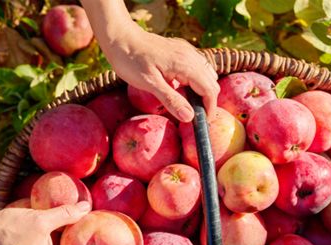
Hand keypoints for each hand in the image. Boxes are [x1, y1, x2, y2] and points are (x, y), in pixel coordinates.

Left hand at [100, 23, 219, 121]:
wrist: (119, 36)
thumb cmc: (130, 60)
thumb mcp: (149, 83)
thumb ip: (171, 100)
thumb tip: (189, 117)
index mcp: (186, 65)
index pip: (209, 89)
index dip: (209, 107)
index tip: (203, 121)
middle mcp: (191, 56)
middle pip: (211, 82)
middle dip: (208, 100)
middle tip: (195, 116)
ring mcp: (187, 51)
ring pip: (207, 74)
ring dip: (203, 90)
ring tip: (189, 104)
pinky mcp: (181, 50)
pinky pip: (197, 67)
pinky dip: (197, 80)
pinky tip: (183, 87)